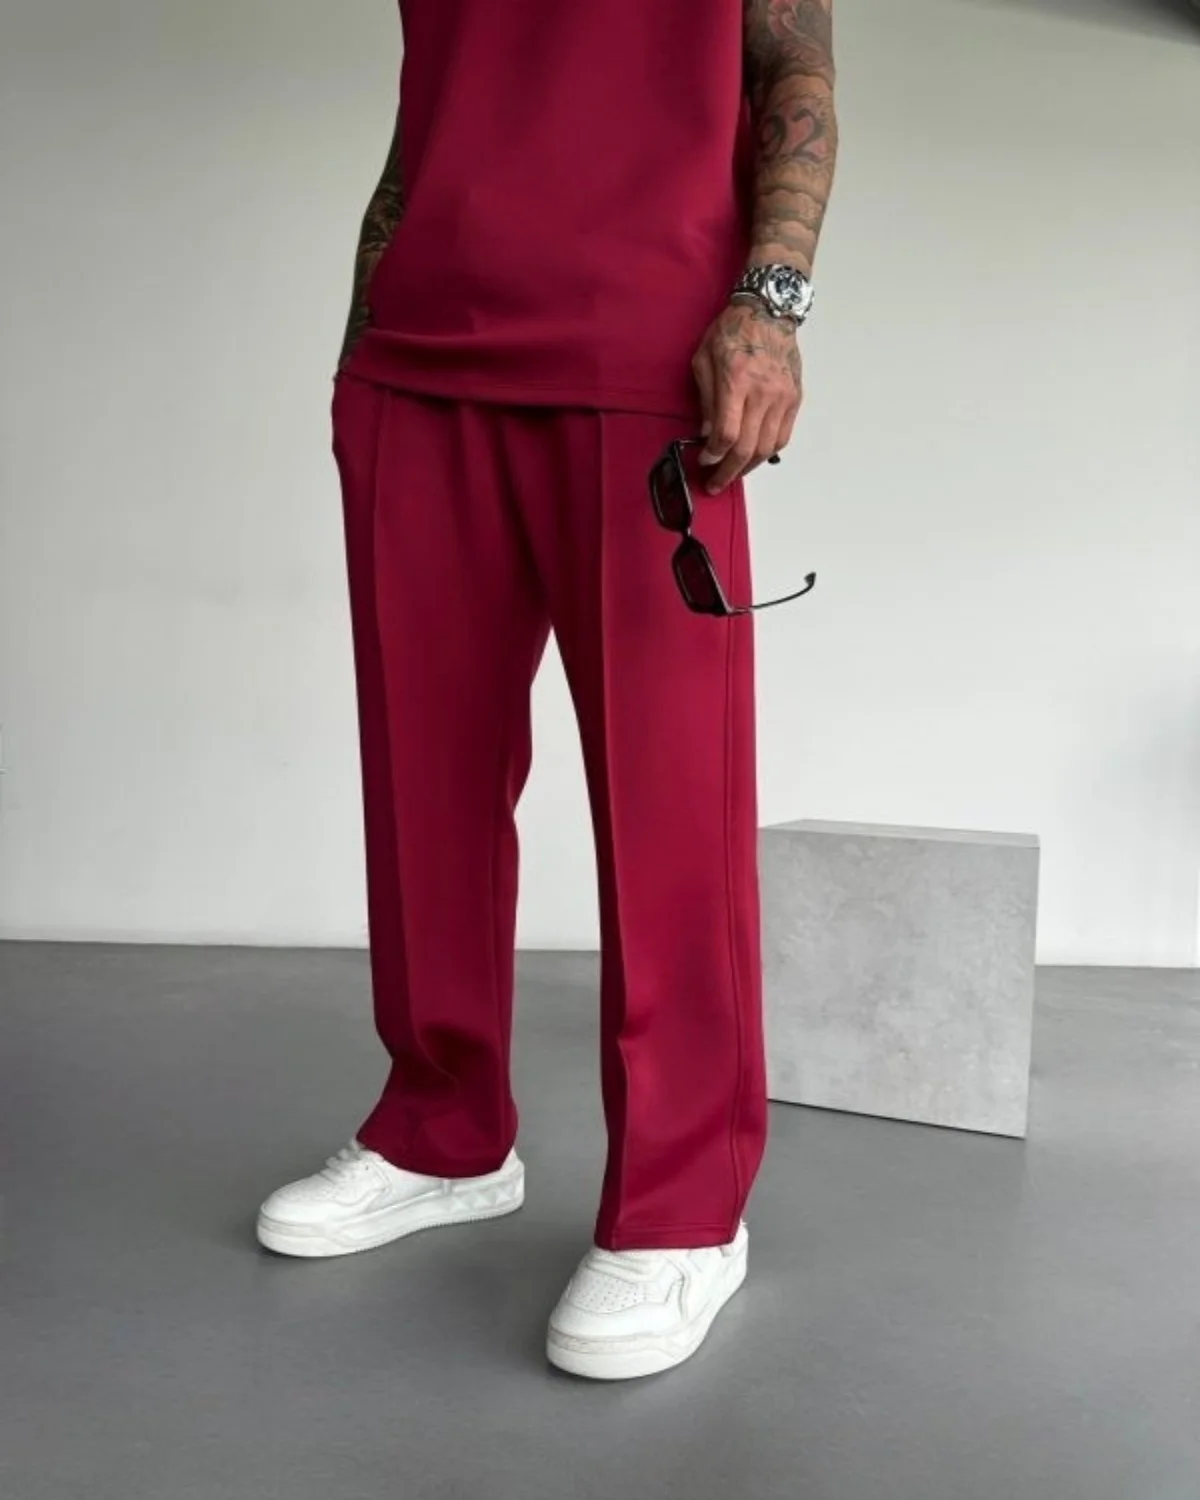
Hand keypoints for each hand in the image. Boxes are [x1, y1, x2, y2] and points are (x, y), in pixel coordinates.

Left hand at [691, 299, 802, 492]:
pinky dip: (767, 452)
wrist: (768, 312)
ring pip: (767, 447)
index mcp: (736, 381)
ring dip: (748, 467)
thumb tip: (707, 435)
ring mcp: (782, 397)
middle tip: (715, 483)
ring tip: (733, 474)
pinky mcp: (794, 399)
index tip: (703, 461)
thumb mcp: (704, 359)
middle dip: (728, 472)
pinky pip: (782, 436)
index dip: (713, 455)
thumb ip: (706, 400)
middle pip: (747, 447)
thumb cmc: (731, 332)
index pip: (727, 433)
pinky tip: (753, 458)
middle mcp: (763, 393)